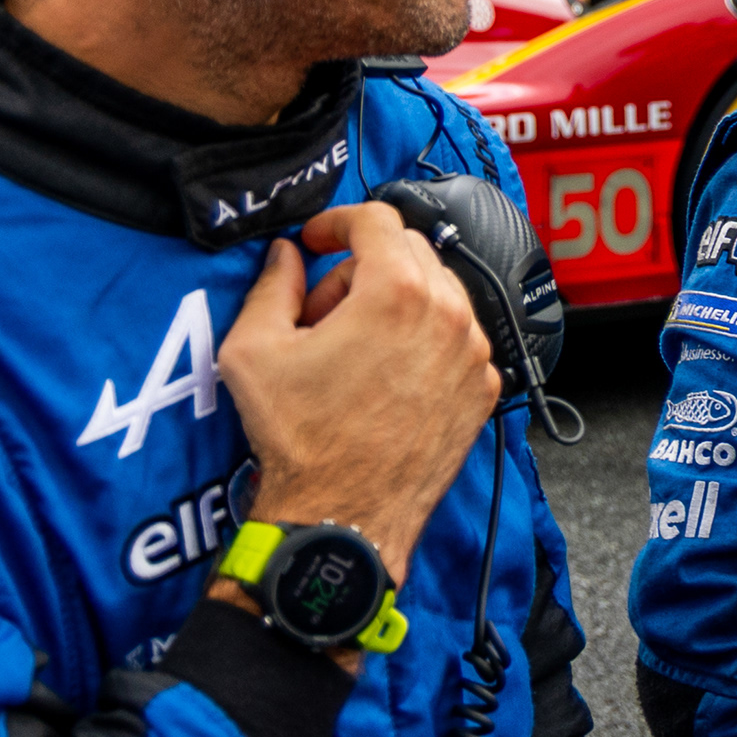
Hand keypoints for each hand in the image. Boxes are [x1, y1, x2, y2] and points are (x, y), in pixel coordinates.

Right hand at [210, 204, 502, 580]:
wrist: (342, 517)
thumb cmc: (302, 441)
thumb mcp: (254, 350)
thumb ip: (272, 285)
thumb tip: (286, 258)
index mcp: (397, 293)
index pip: (376, 219)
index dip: (337, 221)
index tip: (318, 240)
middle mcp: (449, 316)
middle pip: (408, 252)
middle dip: (360, 269)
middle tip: (321, 314)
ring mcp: (473, 354)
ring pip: (436, 294)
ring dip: (392, 304)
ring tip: (350, 352)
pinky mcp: (483, 389)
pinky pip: (454, 338)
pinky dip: (421, 342)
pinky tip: (382, 377)